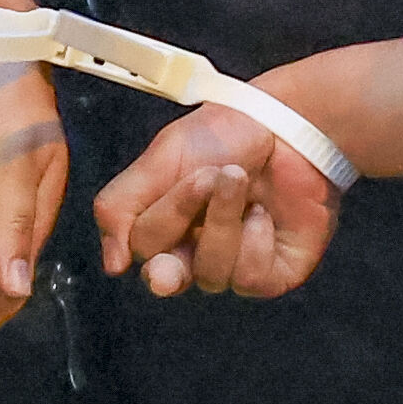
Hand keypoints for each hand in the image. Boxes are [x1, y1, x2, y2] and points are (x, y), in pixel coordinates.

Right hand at [94, 102, 339, 299]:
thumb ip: (119, 206)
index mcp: (163, 229)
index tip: (193, 178)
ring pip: (210, 275)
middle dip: (186, 223)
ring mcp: (233, 268)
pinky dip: (255, 240)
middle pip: (167, 273)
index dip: (164, 218)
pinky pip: (249, 279)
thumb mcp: (161, 158)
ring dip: (225, 220)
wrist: (290, 124)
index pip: (141, 248)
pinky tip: (264, 213)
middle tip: (206, 182)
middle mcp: (193, 256)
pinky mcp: (272, 275)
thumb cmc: (228, 135)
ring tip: (240, 180)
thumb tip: (112, 266)